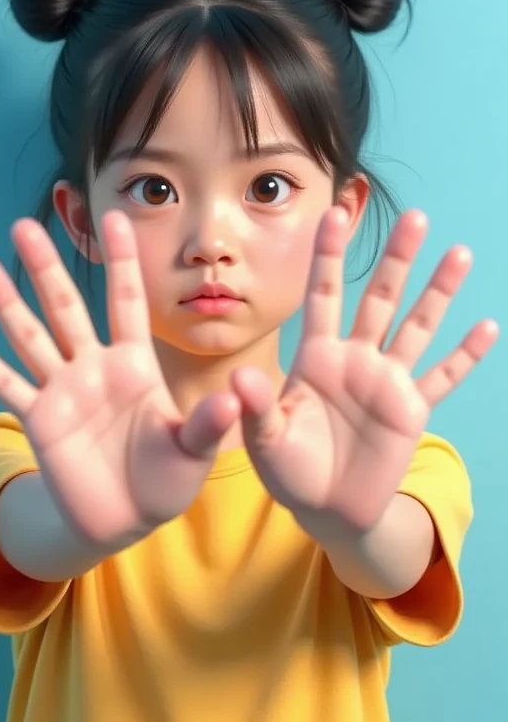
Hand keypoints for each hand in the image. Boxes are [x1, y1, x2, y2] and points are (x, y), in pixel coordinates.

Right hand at [0, 212, 239, 546]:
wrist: (129, 518)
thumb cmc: (167, 477)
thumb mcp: (195, 450)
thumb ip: (207, 424)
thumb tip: (230, 400)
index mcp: (135, 364)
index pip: (127, 301)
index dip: (121, 261)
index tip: (116, 217)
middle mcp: (95, 367)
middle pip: (66, 307)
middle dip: (46, 268)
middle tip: (24, 227)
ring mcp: (63, 391)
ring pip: (30, 337)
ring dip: (6, 304)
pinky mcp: (41, 421)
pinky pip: (8, 386)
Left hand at [231, 208, 497, 531]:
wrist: (325, 508)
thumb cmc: (288, 469)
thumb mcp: (265, 439)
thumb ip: (257, 407)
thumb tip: (239, 377)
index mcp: (316, 356)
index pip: (323, 295)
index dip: (329, 255)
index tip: (335, 212)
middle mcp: (355, 358)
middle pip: (379, 298)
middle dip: (397, 260)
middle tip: (416, 218)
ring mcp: (386, 381)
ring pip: (416, 326)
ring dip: (438, 293)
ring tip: (458, 254)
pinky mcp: (410, 410)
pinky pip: (442, 378)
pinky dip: (465, 356)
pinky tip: (487, 327)